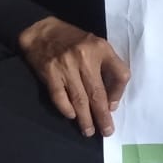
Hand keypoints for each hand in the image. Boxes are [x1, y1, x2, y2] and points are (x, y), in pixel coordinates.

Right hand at [18, 16, 130, 138]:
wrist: (42, 31)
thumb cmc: (73, 40)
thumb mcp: (96, 45)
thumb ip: (106, 66)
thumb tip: (110, 100)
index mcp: (101, 48)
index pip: (120, 73)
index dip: (119, 93)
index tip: (114, 107)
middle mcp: (85, 57)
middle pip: (98, 92)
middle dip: (103, 115)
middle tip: (107, 131)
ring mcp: (66, 66)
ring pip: (79, 98)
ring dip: (85, 118)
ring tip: (89, 131)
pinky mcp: (50, 73)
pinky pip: (60, 97)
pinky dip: (66, 109)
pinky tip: (72, 116)